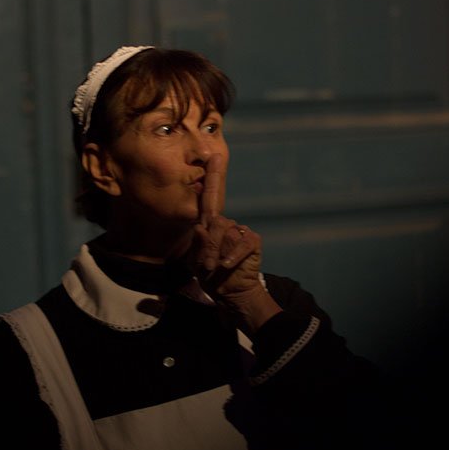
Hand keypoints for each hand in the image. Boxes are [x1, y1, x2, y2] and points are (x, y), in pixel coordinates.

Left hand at [188, 153, 281, 331]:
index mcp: (209, 224)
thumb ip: (198, 244)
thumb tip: (203, 226)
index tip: (214, 156)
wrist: (232, 293)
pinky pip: (239, 243)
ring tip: (214, 269)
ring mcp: (239, 231)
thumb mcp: (197, 262)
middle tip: (206, 266)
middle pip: (212, 220)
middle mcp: (224, 223)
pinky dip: (231, 256)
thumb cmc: (211, 276)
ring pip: (223, 233)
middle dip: (207, 246)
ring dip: (215, 254)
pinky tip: (227, 266)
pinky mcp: (251, 240)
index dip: (214, 175)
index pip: (210, 195)